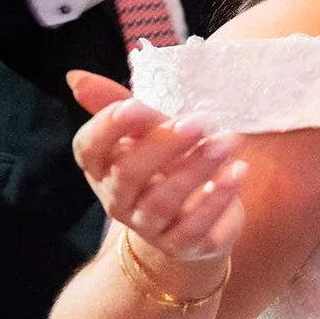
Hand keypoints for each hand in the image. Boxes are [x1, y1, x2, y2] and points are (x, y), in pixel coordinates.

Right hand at [68, 69, 247, 269]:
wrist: (189, 222)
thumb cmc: (164, 165)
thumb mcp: (146, 131)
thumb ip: (118, 103)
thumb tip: (81, 73)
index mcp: (102, 167)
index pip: (88, 148)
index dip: (108, 128)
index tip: (136, 106)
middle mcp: (117, 199)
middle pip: (128, 174)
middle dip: (163, 146)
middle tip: (199, 122)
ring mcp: (147, 226)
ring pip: (163, 201)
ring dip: (197, 169)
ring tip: (226, 143)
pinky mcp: (180, 245)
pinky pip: (194, 227)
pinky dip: (217, 199)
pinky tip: (237, 172)